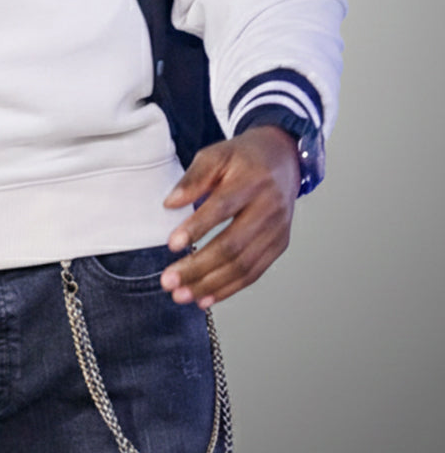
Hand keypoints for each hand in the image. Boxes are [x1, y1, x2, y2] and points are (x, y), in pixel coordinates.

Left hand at [160, 126, 299, 308]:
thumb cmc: (244, 157)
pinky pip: (254, 273)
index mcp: (252, 181)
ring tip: (182, 295)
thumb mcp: (216, 154)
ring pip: (243, 265)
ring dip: (210, 285)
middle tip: (169, 280)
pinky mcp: (279, 245)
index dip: (197, 228)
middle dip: (198, 267)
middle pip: (233, 245)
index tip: (172, 244)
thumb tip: (170, 204)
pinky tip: (205, 298)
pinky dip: (229, 289)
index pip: (222, 208)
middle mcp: (269, 208)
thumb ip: (193, 178)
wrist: (283, 159)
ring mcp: (277, 230)